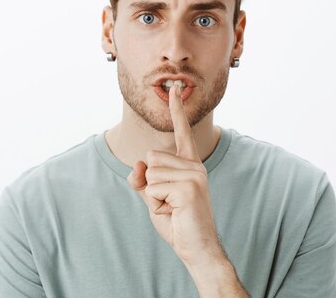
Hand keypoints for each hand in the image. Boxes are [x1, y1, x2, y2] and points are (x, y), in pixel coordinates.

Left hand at [127, 84, 223, 266]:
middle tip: (168, 202)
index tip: (175, 88)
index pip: (182, 133)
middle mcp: (195, 165)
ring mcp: (194, 175)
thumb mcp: (154, 199)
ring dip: (153, 195)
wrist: (197, 248)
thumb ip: (143, 179)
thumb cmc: (178, 223)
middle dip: (149, 183)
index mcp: (190, 164)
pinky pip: (153, 187)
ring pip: (150, 172)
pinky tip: (175, 212)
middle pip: (151, 157)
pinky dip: (156, 204)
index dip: (177, 110)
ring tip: (172, 207)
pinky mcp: (189, 187)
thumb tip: (138, 164)